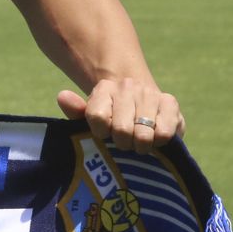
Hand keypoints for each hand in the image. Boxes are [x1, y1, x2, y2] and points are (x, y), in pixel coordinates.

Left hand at [57, 77, 183, 153]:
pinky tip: (155, 137)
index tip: (105, 134)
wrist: (141, 105)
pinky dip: (159, 142)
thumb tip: (62, 96)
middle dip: (122, 143)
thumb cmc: (111, 118)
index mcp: (103, 89)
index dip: (101, 133)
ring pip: (143, 134)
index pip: (97, 118)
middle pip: (121, 130)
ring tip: (139, 140)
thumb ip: (75, 111)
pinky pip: (163, 133)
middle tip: (125, 141)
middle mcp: (127, 86)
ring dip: (140, 145)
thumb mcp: (89, 117)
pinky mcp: (170, 102)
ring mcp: (149, 93)